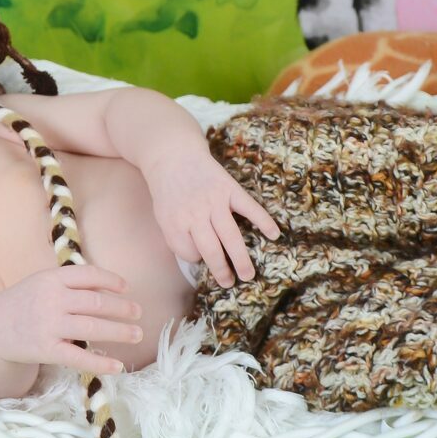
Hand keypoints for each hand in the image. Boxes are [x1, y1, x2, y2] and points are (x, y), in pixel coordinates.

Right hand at [0, 266, 143, 376]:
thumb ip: (70, 283)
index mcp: (51, 279)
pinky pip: (79, 357)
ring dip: (120, 331)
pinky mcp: (46, 350)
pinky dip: (101, 362)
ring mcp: (49, 325)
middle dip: (123, 308)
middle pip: (96, 302)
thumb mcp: (41, 283)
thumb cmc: (24, 304)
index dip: (111, 280)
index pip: (88, 275)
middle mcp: (51, 300)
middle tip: (139, 313)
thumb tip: (110, 287)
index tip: (127, 288)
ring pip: (93, 327)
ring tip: (137, 334)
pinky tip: (118, 366)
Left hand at [143, 146, 279, 286]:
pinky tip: (274, 235)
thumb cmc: (168, 190)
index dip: (195, 257)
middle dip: (221, 270)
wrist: (173, 154)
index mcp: (175, 223)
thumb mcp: (162, 216)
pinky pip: (249, 208)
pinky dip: (263, 221)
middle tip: (229, 283)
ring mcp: (214, 201)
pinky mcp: (229, 188)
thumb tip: (198, 260)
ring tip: (248, 275)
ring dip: (240, 258)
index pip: (189, 253)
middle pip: (211, 250)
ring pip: (231, 236)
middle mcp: (195, 214)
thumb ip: (177, 237)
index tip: (200, 254)